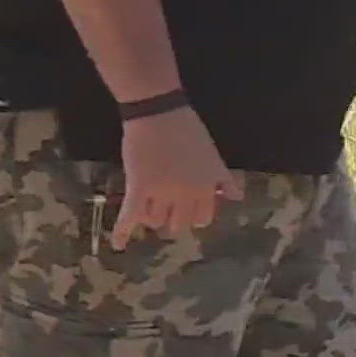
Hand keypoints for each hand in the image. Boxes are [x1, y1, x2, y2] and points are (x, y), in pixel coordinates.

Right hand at [111, 106, 241, 247]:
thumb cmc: (188, 129)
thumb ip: (224, 179)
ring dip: (152, 217)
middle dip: (173, 218)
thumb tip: (237, 198)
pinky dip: (122, 232)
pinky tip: (118, 245)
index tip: (187, 210)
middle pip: (179, 223)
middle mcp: (185, 195)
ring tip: (148, 209)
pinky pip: (130, 215)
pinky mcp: (138, 187)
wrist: (159, 111)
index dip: (194, 215)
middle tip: (166, 210)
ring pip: (155, 221)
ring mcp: (161, 193)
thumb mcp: (213, 156)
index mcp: (206, 188)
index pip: (202, 218)